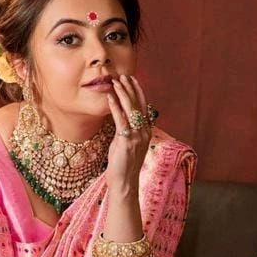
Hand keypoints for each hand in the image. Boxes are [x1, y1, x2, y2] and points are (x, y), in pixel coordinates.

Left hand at [105, 74, 151, 192]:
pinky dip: (115, 106)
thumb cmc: (122, 164)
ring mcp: (136, 136)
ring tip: (116, 81)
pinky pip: (121, 119)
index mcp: (146, 132)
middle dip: (131, 88)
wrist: (124, 182)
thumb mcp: (126, 144)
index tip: (132, 80)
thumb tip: (119, 118)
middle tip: (124, 75)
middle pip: (138, 105)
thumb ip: (126, 130)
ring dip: (123, 93)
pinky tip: (110, 96)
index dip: (138, 92)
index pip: (143, 107)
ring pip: (131, 109)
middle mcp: (144, 132)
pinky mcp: (126, 140)